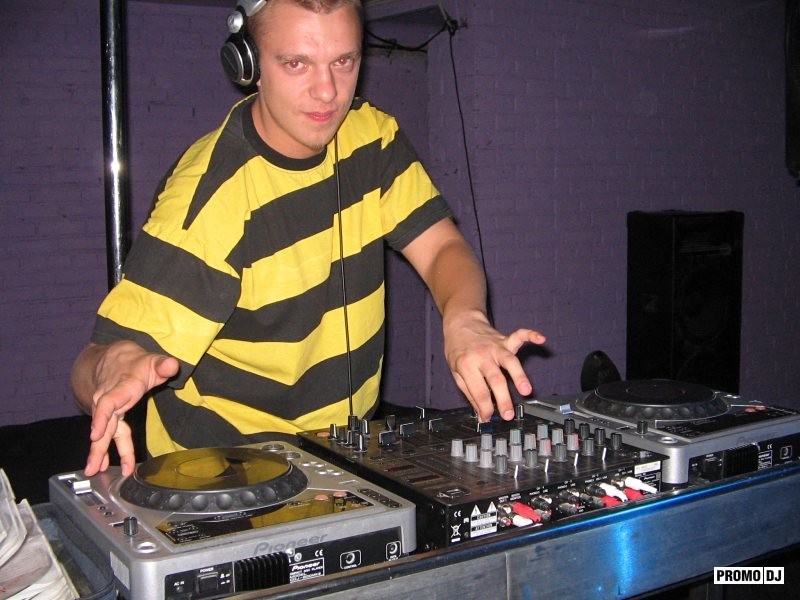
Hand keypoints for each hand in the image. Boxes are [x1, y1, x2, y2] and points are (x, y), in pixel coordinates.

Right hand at [82, 342, 178, 476]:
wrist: (113, 359)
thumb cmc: (135, 364)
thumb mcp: (151, 360)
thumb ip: (163, 364)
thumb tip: (172, 364)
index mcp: (121, 388)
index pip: (108, 402)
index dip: (101, 418)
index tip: (95, 434)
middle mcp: (108, 400)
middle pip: (103, 425)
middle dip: (98, 446)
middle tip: (94, 466)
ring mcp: (106, 410)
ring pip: (103, 433)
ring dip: (97, 452)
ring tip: (93, 470)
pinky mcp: (107, 417)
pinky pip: (106, 434)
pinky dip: (101, 449)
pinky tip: (100, 465)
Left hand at [444, 312, 545, 422]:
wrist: (460, 323)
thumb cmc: (458, 349)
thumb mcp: (455, 372)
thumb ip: (470, 393)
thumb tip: (482, 415)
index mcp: (467, 365)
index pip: (478, 390)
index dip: (484, 407)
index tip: (488, 417)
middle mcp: (482, 356)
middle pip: (496, 379)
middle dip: (503, 399)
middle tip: (508, 414)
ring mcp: (495, 347)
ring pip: (510, 361)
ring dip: (519, 376)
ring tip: (526, 390)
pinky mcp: (505, 340)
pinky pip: (519, 336)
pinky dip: (531, 335)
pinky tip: (541, 339)